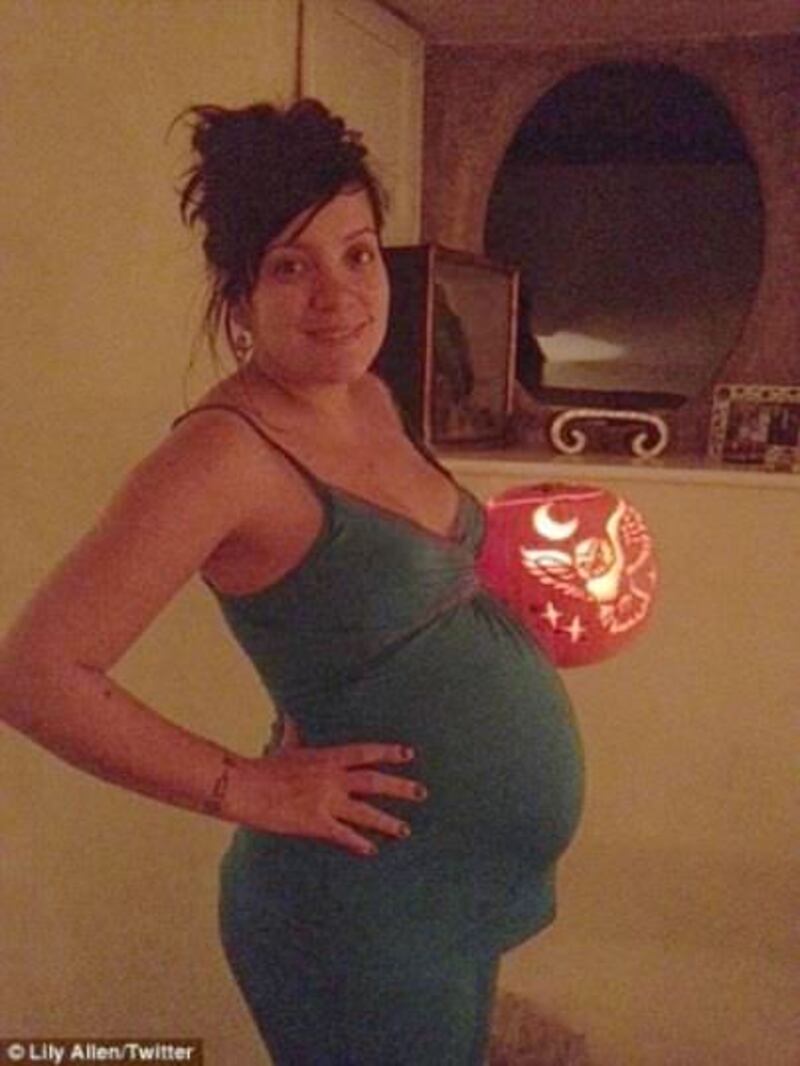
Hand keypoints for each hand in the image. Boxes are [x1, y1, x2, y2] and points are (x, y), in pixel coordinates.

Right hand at [226, 737, 426, 855]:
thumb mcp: (285, 747)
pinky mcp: (315, 823)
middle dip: (400, 788)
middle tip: (421, 793)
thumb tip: (289, 715)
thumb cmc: (264, 767)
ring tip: (405, 830)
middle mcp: (332, 778)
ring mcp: (325, 802)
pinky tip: (371, 850)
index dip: (388, 753)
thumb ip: (294, 732)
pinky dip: (358, 843)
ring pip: (365, 812)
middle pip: (374, 782)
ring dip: (387, 822)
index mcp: (327, 758)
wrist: (246, 788)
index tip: (409, 755)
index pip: (365, 753)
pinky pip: (343, 835)